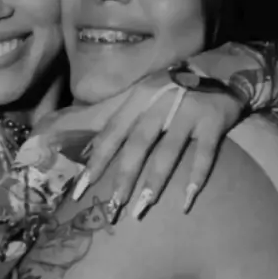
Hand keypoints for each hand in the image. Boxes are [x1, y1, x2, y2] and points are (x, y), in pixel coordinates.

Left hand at [32, 69, 244, 215]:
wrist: (223, 69)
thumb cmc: (170, 88)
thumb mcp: (135, 95)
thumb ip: (103, 115)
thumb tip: (55, 132)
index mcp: (136, 99)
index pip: (110, 134)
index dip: (94, 163)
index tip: (79, 191)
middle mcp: (159, 104)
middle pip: (137, 145)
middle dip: (123, 178)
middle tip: (113, 208)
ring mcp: (188, 112)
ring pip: (168, 152)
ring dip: (154, 182)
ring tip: (142, 209)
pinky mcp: (213, 121)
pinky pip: (204, 154)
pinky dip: (196, 179)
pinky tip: (187, 201)